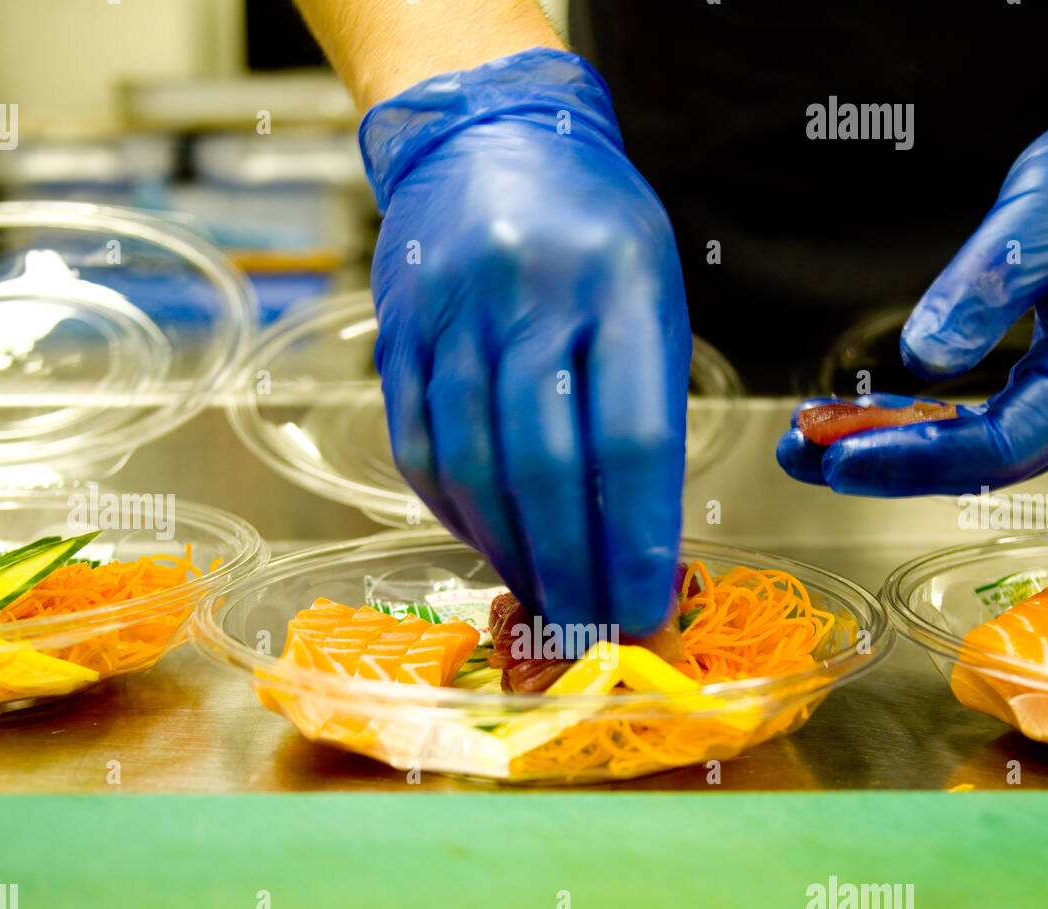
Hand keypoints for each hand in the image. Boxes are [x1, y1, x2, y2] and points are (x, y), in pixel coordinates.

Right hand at [360, 49, 691, 634]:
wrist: (486, 140)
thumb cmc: (592, 233)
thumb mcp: (651, 299)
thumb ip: (643, 411)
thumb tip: (631, 547)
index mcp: (618, 280)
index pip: (631, 438)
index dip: (637, 539)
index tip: (646, 608)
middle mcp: (528, 292)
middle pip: (543, 465)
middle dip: (570, 567)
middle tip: (590, 629)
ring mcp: (450, 312)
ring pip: (473, 467)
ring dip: (511, 552)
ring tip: (545, 598)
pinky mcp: (396, 335)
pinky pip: (420, 449)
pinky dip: (456, 514)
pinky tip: (490, 543)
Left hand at [778, 43, 1047, 496]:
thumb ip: (989, 283)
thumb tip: (922, 355)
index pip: (1002, 446)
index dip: (914, 459)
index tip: (838, 457)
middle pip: (984, 465)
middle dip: (886, 463)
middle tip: (796, 453)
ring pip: (980, 454)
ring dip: (894, 451)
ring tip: (808, 442)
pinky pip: (986, 429)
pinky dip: (922, 430)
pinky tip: (862, 423)